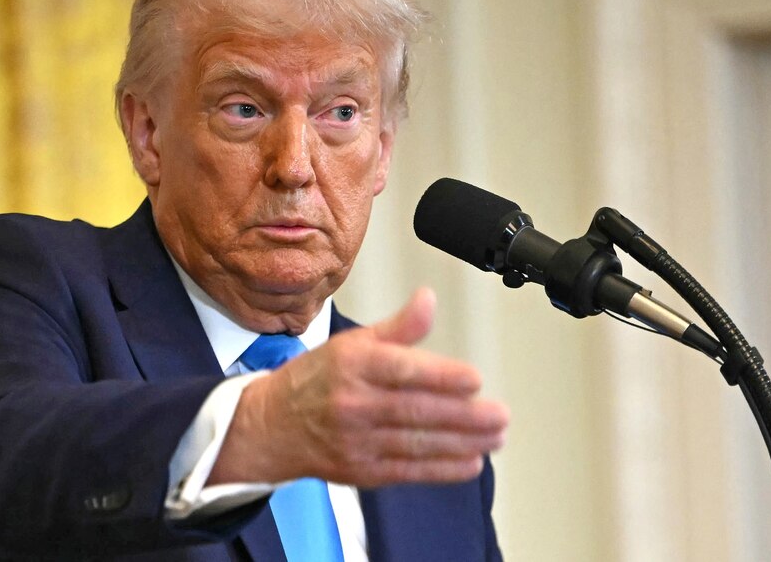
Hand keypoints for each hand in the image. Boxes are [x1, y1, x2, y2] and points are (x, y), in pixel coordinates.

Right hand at [208, 288, 508, 486]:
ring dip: (462, 442)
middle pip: (415, 411)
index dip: (440, 376)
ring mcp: (358, 441)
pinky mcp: (362, 471)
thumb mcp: (352, 342)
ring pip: (417, 443)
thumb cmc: (316, 380)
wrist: (271, 426)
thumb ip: (399, 327)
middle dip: (463, 416)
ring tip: (495, 437)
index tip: (474, 379)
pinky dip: (442, 469)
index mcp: (353, 365)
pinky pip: (408, 470)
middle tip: (499, 414)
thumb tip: (428, 300)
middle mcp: (354, 404)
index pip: (401, 371)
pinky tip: (471, 462)